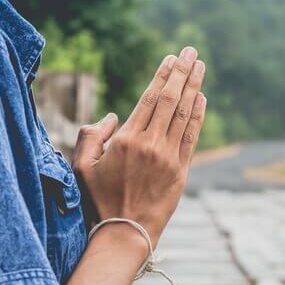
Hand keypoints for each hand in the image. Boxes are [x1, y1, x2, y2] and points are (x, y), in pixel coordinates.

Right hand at [72, 47, 206, 244]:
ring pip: (185, 114)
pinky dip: (198, 115)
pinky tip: (202, 98)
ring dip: (194, 87)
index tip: (172, 58)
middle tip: (192, 51)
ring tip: (200, 66)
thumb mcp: (82, 166)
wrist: (124, 233)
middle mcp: (151, 145)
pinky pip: (192, 136)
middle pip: (172, 99)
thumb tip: (113, 117)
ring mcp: (169, 158)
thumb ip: (91, 136)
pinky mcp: (181, 172)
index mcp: (127, 140)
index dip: (164, 75)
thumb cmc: (99, 200)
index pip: (151, 98)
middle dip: (183, 72)